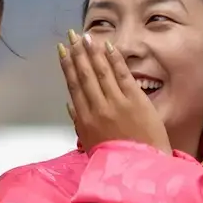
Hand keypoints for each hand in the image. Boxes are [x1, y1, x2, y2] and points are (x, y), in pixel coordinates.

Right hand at [60, 29, 169, 153]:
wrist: (140, 168)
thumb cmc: (116, 159)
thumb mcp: (90, 144)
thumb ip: (79, 124)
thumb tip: (69, 105)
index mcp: (85, 120)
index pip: (73, 86)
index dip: (67, 66)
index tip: (63, 51)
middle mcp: (97, 108)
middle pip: (84, 75)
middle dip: (77, 53)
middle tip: (71, 35)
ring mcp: (116, 102)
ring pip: (101, 71)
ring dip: (92, 52)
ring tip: (86, 36)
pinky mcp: (135, 100)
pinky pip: (122, 74)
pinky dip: (114, 59)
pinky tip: (108, 46)